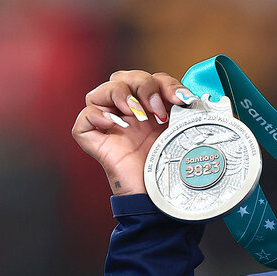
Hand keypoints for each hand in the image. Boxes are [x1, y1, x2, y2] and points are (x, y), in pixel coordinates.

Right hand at [72, 71, 198, 194]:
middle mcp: (129, 114)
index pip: (152, 80)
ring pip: (100, 91)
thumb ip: (187, 113)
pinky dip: (96, 115)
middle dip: (144, 86)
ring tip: (137, 114)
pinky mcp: (95, 141)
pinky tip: (115, 124)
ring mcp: (110, 126)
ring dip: (121, 94)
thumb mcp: (184, 133)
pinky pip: (83, 118)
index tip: (181, 99)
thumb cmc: (172, 168)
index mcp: (152, 109)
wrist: (161, 198)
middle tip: (157, 109)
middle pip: (124, 77)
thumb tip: (192, 97)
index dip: (166, 83)